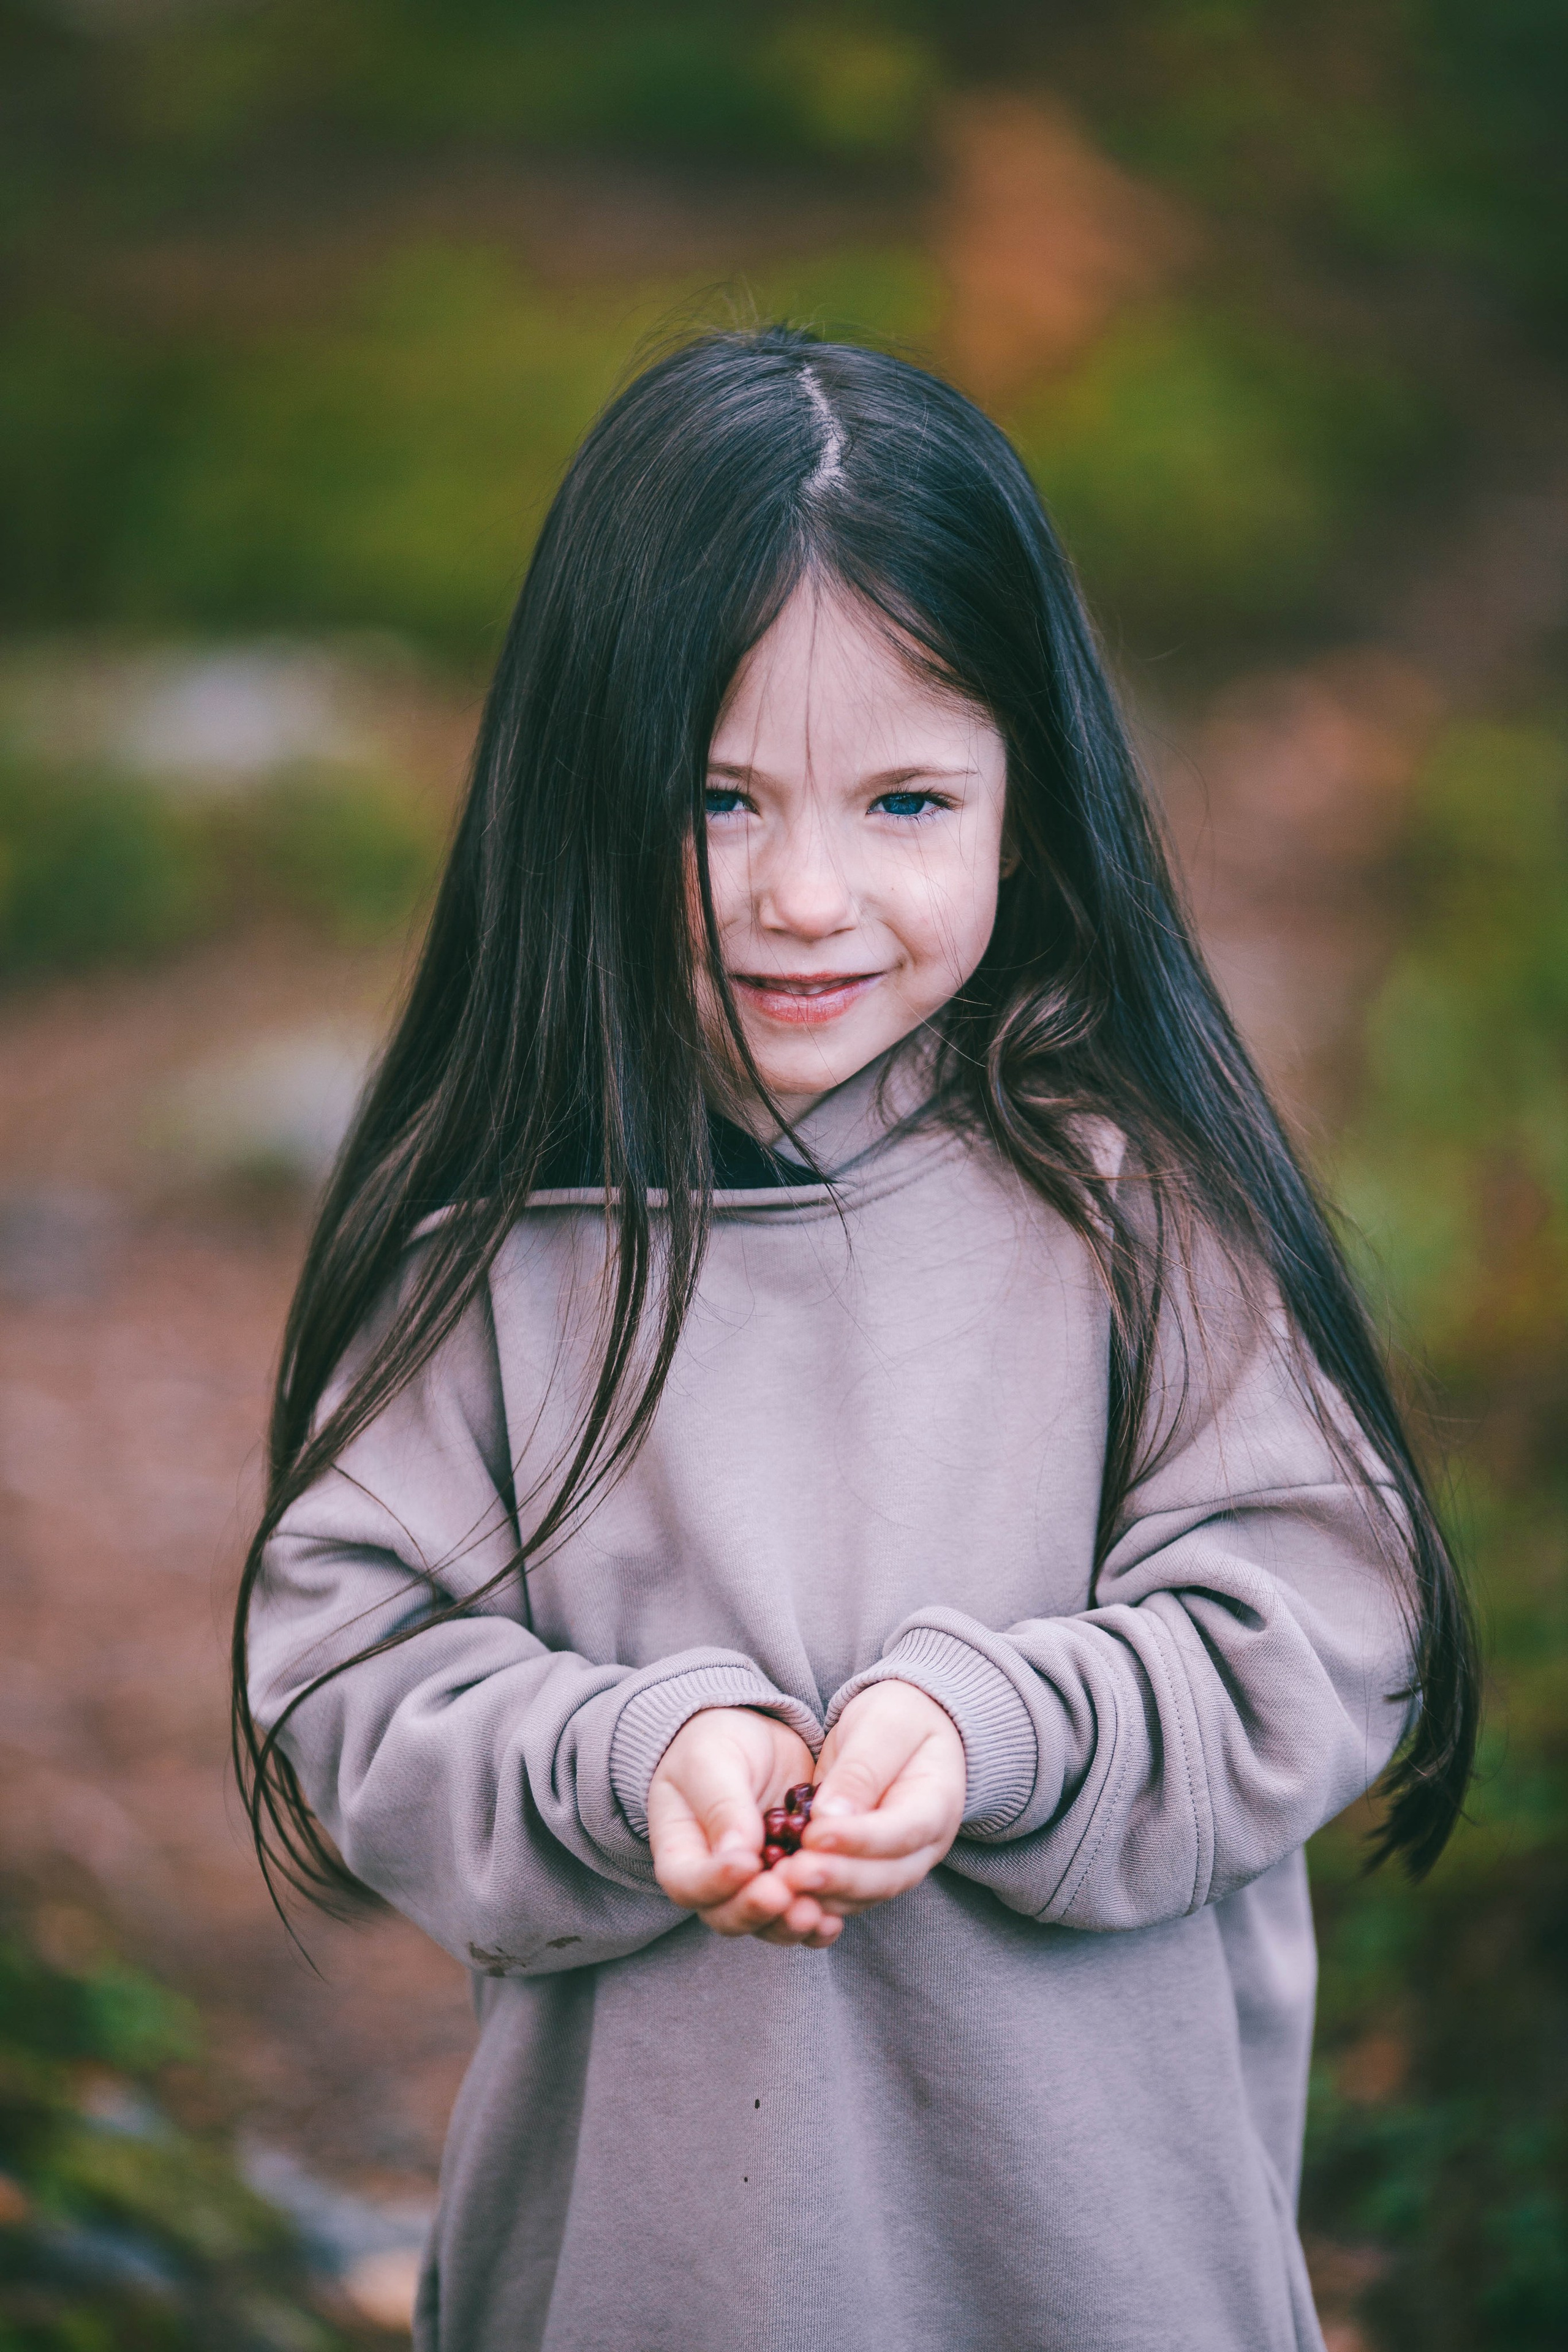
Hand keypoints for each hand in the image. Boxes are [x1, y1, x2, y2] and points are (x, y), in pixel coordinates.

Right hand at [647, 1708, 841, 1948]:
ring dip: (789, 1923)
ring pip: (766, 1924)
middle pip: (726, 1916)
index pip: (687, 1884)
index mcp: (681, 1852)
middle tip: (785, 1894)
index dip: (714, 1883)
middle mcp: (715, 1883)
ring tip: (815, 1913)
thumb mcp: (711, 1761)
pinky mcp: (792, 1885)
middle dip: (757, 1910)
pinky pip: (799, 1915)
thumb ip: (721, 1805)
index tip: (747, 1864)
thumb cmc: (718, 1745)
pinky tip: (833, 1919)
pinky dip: (817, 1922)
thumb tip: (738, 1854)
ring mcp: (754, 1888)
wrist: (755, 1740)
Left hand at [768, 1680, 964, 1919]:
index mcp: (937, 1802)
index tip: (815, 1836)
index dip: (860, 1840)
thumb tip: (830, 1816)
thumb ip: (862, 1769)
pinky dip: (815, 1897)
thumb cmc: (899, 1717)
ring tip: (780, 1886)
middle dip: (837, 1879)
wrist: (905, 1727)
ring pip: (864, 1894)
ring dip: (823, 1895)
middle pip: (886, 1877)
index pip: (903, 1831)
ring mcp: (898, 1863)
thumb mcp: (885, 1725)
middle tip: (792, 1875)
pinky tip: (783, 1891)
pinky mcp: (868, 1870)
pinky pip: (845, 1894)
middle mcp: (924, 1845)